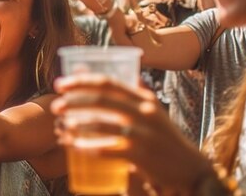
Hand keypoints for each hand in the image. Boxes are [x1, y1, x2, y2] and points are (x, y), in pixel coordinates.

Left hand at [51, 76, 211, 192]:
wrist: (189, 167)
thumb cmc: (165, 138)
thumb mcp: (154, 111)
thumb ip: (136, 95)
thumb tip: (119, 78)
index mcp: (143, 98)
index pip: (107, 82)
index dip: (81, 81)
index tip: (60, 84)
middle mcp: (143, 111)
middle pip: (100, 100)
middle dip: (73, 101)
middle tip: (56, 106)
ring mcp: (142, 133)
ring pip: (100, 125)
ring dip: (76, 125)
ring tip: (62, 127)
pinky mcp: (139, 155)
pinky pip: (105, 149)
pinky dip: (86, 147)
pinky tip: (74, 146)